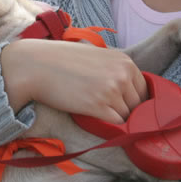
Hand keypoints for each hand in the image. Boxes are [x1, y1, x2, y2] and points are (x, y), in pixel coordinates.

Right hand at [1, 39, 147, 123]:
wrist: (36, 65)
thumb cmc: (62, 60)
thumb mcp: (97, 56)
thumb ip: (115, 69)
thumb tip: (128, 90)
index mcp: (125, 61)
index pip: (144, 90)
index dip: (134, 100)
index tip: (124, 105)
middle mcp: (123, 75)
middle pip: (139, 105)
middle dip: (127, 111)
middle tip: (109, 112)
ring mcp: (112, 91)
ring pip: (128, 116)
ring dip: (116, 119)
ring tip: (99, 114)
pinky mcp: (99, 106)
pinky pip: (116, 124)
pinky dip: (109, 125)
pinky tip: (96, 119)